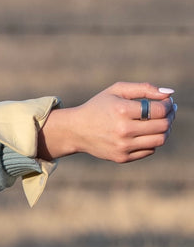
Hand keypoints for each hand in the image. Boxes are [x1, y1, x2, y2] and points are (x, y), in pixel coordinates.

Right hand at [39, 83, 175, 163]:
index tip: (168, 102)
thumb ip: (144, 88)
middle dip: (170, 116)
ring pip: (160, 140)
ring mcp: (123, 146)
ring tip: (161, 122)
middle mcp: (123, 130)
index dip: (169, 105)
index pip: (160, 110)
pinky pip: (149, 150)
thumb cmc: (99, 106)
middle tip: (169, 111)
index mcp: (122, 110)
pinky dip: (152, 141)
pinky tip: (145, 133)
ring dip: (165, 130)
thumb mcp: (117, 90)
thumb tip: (169, 94)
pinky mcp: (122, 158)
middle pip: (163, 126)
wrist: (76, 131)